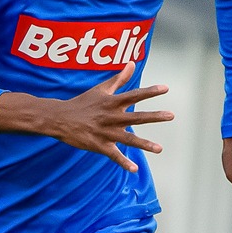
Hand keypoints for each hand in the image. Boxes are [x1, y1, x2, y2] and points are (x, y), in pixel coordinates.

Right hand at [0, 63, 173, 171]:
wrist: (60, 118)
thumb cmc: (83, 102)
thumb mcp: (101, 89)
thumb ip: (119, 79)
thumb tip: (132, 63)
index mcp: (112, 102)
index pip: (134, 95)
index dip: (150, 92)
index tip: (166, 89)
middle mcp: (111, 117)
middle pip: (136, 117)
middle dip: (154, 116)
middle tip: (171, 115)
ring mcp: (105, 132)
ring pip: (128, 139)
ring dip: (144, 144)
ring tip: (159, 149)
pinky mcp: (99, 145)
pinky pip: (114, 155)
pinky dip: (123, 163)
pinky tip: (134, 169)